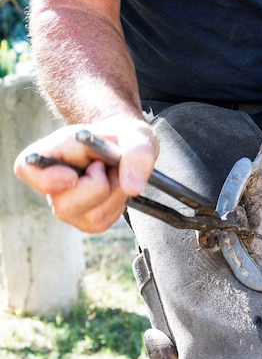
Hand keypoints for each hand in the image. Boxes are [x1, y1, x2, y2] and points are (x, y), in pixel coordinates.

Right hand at [13, 116, 158, 232]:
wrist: (129, 150)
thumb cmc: (124, 139)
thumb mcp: (138, 135)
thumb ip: (137, 154)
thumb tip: (132, 188)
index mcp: (51, 152)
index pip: (27, 170)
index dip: (47, 179)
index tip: (73, 176)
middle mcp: (53, 184)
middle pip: (66, 205)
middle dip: (99, 187)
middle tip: (107, 166)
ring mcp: (67, 206)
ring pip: (91, 217)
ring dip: (114, 195)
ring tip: (114, 175)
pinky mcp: (85, 220)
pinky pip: (103, 223)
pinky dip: (117, 206)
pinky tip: (115, 189)